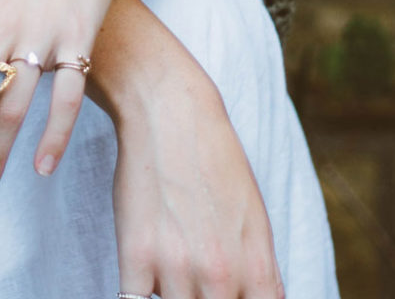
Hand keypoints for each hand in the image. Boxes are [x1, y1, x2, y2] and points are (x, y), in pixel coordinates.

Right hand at [94, 0, 284, 297]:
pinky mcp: (136, 256)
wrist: (172, 114)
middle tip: (192, 281)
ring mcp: (177, 267)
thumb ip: (255, 272)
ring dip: (170, 293)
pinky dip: (138, 295)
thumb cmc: (214, 161)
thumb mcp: (254, 220)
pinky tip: (141, 278)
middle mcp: (221, 275)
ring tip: (169, 270)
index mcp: (257, 268)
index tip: (223, 295)